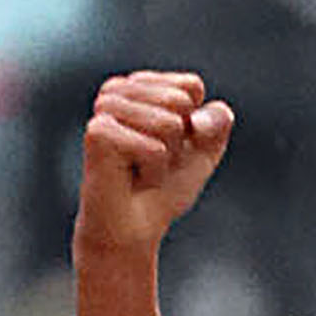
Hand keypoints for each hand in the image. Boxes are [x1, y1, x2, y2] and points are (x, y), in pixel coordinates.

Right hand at [75, 69, 234, 258]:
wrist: (134, 229)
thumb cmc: (163, 189)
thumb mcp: (203, 152)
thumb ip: (217, 123)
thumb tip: (208, 114)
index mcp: (140, 85)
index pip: (190, 86)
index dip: (195, 125)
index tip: (171, 147)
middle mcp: (117, 90)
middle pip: (180, 102)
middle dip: (180, 142)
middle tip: (154, 162)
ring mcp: (104, 108)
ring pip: (169, 124)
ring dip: (166, 159)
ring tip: (141, 170)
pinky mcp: (98, 132)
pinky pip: (155, 149)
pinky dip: (154, 172)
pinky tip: (131, 178)